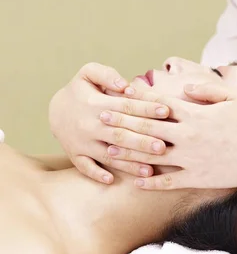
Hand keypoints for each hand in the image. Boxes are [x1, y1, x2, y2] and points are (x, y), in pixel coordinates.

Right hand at [49, 63, 169, 183]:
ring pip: (107, 154)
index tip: (166, 111)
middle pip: (120, 134)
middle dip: (142, 141)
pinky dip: (97, 174)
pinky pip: (85, 167)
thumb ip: (107, 74)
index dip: (146, 108)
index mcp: (96, 103)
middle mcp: (90, 124)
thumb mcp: (88, 73)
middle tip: (164, 146)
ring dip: (128, 163)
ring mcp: (82, 142)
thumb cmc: (80, 89)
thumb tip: (125, 85)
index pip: (126, 107)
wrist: (54, 110)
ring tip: (149, 171)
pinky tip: (112, 181)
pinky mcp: (75, 155)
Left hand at [100, 82, 236, 189]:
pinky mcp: (197, 178)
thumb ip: (207, 89)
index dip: (138, 98)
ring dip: (128, 153)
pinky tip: (135, 181)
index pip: (159, 104)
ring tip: (108, 150)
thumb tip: (185, 88)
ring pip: (151, 156)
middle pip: (147, 128)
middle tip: (100, 118)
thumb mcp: (232, 96)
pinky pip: (169, 182)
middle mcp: (187, 136)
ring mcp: (191, 159)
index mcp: (195, 114)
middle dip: (122, 122)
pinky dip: (150, 183)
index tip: (119, 94)